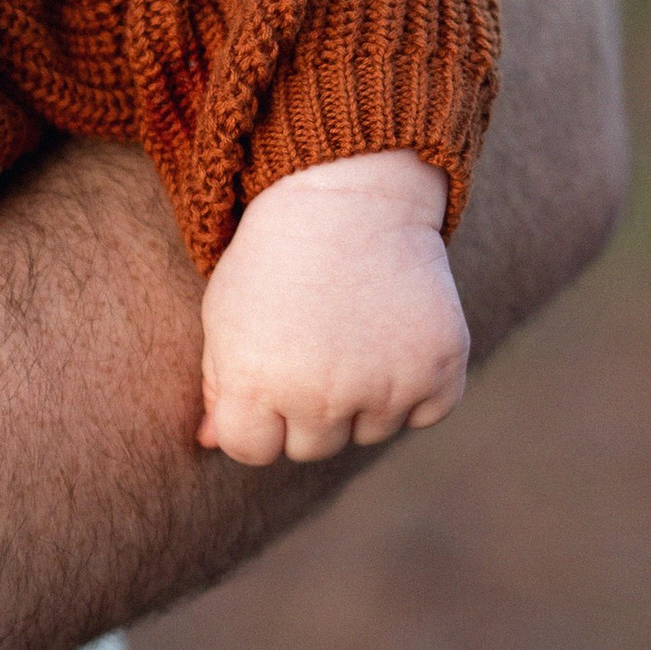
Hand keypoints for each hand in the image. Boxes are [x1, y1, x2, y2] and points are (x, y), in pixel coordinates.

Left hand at [199, 152, 470, 465]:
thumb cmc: (276, 256)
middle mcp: (320, 396)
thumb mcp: (225, 315)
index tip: (268, 379)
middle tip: (316, 346)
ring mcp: (384, 386)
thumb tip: (212, 442)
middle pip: (311, 447)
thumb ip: (219, 386)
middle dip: (309, 409)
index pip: (251, 451)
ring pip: (369, 433)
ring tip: (355, 333)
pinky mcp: (438, 369)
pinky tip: (397, 339)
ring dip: (364, 399)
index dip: (257, 419)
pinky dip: (417, 388)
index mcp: (256, 385)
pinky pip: (426, 414)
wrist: (351, 198)